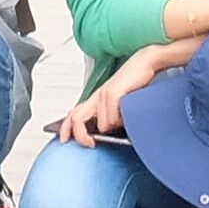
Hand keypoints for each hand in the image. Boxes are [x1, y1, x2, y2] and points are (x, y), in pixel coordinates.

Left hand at [67, 39, 189, 139]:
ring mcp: (103, 95)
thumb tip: (108, 132)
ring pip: (102, 125)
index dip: (65, 129)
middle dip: (81, 136)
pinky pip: (112, 119)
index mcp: (96, 98)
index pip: (73, 114)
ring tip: (124, 119)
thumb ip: (110, 114)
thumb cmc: (134, 82)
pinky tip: (127, 114)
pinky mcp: (112, 94)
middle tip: (90, 144)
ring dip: (113, 127)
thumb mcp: (118, 101)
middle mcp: (96, 97)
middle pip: (76, 119)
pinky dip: (120, 121)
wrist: (144, 63)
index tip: (64, 140)